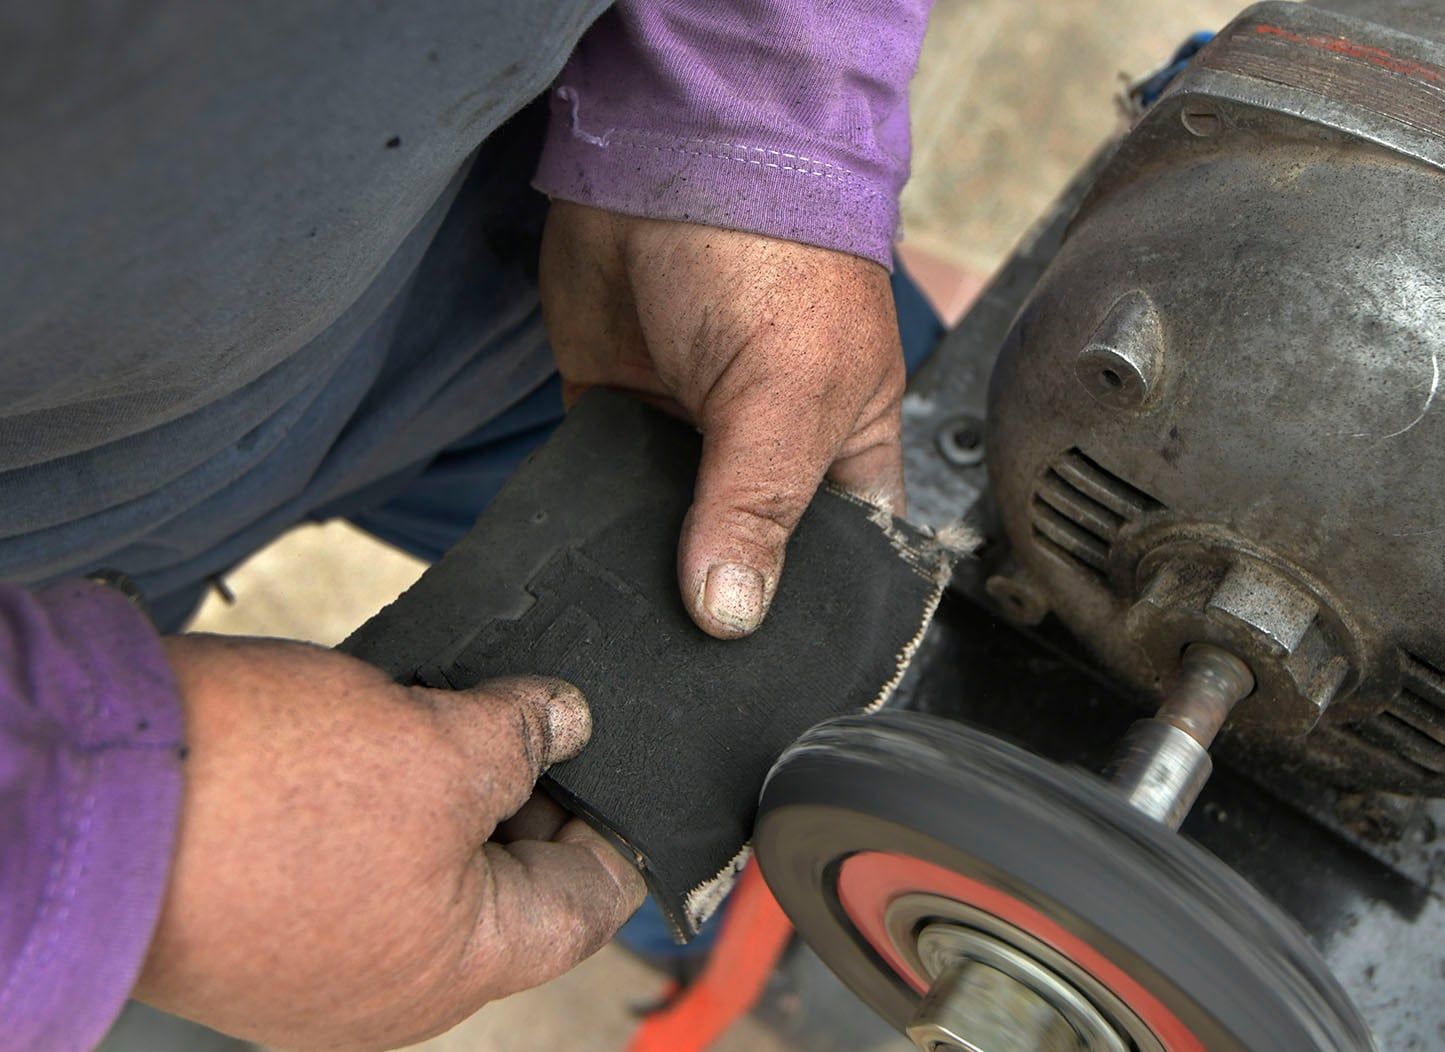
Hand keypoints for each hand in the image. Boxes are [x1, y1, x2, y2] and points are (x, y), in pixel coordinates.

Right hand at [135, 635, 643, 1050]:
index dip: (612, 821)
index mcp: (461, 967)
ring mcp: (321, 967)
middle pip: (505, 894)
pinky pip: (352, 874)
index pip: (584, 904)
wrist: (84, 806)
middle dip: (522, 799)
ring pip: (427, 878)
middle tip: (523, 717)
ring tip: (442, 716)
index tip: (611, 758)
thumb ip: (521, 737)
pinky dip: (377, 814)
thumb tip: (566, 719)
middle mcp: (395, 990)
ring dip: (445, 798)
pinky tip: (368, 745)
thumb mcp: (435, 744)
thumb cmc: (262, 795)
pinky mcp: (261, 930)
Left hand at [540, 201, 906, 638]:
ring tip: (625, 644)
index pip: (844, 567)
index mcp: (842, 457)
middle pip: (747, 567)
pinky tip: (580, 579)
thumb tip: (729, 616)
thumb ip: (758, 506)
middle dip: (718, 615)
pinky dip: (590, 537)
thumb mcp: (788, 392)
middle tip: (685, 676)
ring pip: (669, 548)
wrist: (657, 162)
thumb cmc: (767, 254)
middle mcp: (767, 460)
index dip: (813, 622)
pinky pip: (602, 505)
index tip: (771, 684)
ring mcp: (688, 448)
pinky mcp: (615, 427)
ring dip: (647, 583)